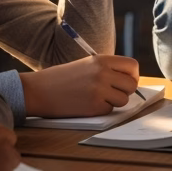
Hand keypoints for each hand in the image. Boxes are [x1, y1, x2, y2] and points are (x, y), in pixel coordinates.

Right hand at [20, 54, 139, 117]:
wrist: (38, 90)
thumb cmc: (62, 78)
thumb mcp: (86, 65)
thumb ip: (107, 69)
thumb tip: (129, 81)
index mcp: (101, 60)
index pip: (132, 66)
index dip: (132, 76)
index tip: (125, 81)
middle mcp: (103, 73)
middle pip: (131, 85)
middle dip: (125, 91)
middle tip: (113, 93)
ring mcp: (99, 90)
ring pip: (123, 100)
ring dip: (113, 102)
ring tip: (97, 98)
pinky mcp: (93, 106)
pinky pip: (109, 110)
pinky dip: (101, 110)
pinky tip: (87, 104)